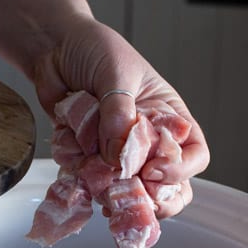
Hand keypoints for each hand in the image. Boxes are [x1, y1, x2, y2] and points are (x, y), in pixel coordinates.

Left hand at [32, 15, 209, 218]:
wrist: (54, 48)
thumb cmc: (95, 50)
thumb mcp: (115, 72)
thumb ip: (118, 112)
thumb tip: (117, 152)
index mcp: (168, 117)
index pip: (192, 153)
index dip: (179, 169)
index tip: (152, 171)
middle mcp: (145, 139)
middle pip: (166, 184)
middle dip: (154, 198)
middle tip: (132, 199)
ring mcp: (114, 151)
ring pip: (126, 190)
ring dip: (115, 196)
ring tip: (102, 195)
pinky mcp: (86, 157)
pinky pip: (88, 181)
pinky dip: (82, 183)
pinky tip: (76, 177)